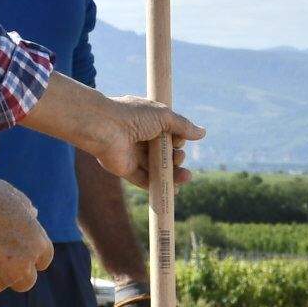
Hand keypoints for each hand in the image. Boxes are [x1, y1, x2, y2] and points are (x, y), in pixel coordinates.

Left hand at [84, 94, 204, 186]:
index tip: (179, 140)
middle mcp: (141, 138)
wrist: (105, 127)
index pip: (169, 134)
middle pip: (165, 153)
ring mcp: (134, 155)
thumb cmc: (133, 116)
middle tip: (178, 157)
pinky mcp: (126, 169)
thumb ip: (183, 126)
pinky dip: (159, 186)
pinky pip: (145, 180)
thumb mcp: (164, 117)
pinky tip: (174, 191)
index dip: (178, 139)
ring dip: (173, 173)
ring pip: (158, 168)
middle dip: (177, 157)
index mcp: (148, 121)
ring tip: (185, 176)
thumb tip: (203, 132)